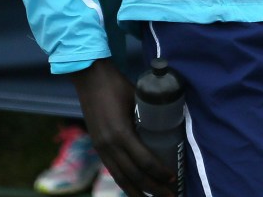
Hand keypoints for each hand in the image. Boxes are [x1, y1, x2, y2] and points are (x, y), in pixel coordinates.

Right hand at [72, 59, 175, 196]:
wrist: (89, 78)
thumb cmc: (116, 85)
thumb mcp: (137, 98)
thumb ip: (147, 114)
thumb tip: (167, 123)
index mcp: (121, 134)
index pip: (144, 161)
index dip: (159, 173)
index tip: (173, 177)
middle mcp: (109, 146)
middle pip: (133, 175)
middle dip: (152, 189)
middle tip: (169, 196)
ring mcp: (101, 148)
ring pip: (120, 177)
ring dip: (136, 191)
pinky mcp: (97, 146)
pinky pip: (112, 170)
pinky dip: (124, 181)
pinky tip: (133, 187)